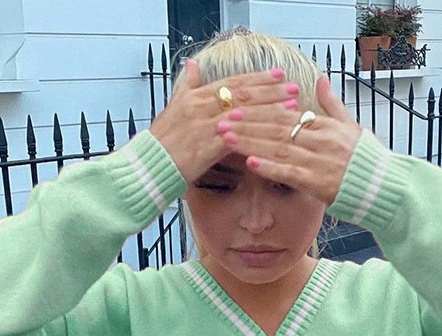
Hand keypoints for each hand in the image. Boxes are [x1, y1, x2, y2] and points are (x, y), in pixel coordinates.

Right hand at [149, 60, 299, 182]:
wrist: (149, 165)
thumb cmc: (162, 140)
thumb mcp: (173, 107)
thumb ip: (187, 86)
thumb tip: (193, 64)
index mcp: (196, 96)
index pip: (232, 83)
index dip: (257, 78)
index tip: (278, 75)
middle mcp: (201, 107)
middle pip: (242, 95)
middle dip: (270, 91)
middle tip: (293, 89)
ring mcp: (204, 126)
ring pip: (243, 114)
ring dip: (269, 111)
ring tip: (290, 109)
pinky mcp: (206, 147)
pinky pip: (236, 139)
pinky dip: (254, 135)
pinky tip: (271, 135)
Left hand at [216, 75, 362, 205]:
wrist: (382, 186)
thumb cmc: (365, 159)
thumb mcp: (351, 125)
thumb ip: (332, 103)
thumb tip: (321, 78)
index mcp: (324, 126)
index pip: (286, 115)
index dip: (260, 110)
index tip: (237, 107)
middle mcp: (319, 140)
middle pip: (277, 129)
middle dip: (247, 124)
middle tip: (221, 119)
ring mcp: (318, 161)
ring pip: (278, 149)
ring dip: (251, 143)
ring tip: (227, 138)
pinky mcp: (317, 183)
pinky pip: (289, 174)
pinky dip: (269, 168)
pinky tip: (250, 162)